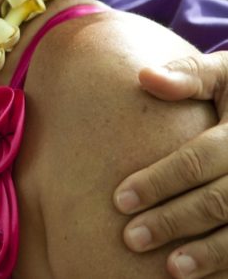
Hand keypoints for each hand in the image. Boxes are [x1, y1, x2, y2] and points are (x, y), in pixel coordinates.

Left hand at [115, 51, 227, 277]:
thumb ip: (190, 76)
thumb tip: (143, 76)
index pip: (199, 159)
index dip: (159, 181)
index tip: (118, 200)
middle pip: (220, 201)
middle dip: (175, 221)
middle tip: (131, 238)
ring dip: (211, 253)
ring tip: (171, 270)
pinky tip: (203, 278)